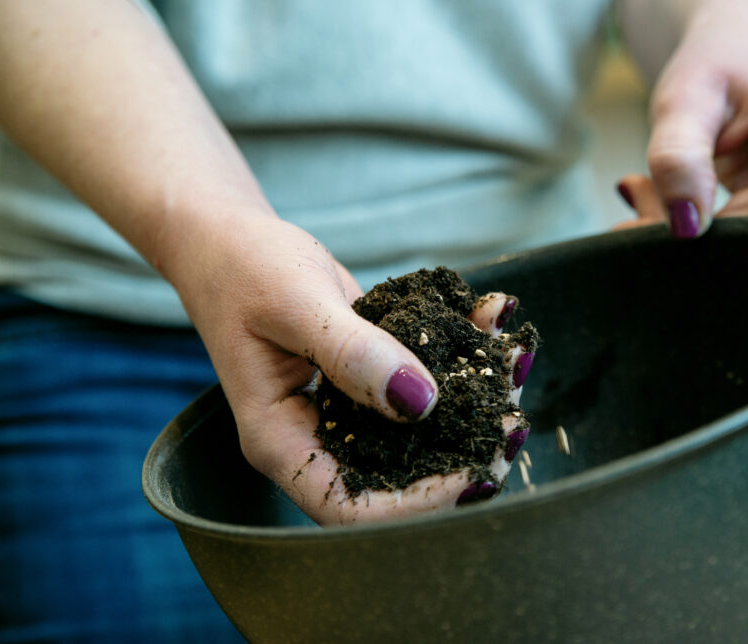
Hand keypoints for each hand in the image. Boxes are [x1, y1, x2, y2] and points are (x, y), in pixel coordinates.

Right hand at [173, 214, 531, 524]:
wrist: (232, 240)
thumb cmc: (244, 269)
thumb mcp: (294, 303)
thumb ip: (353, 353)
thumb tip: (421, 403)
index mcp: (283, 441)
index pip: (350, 507)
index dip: (417, 505)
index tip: (474, 474)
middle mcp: (321, 435)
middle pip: (397, 477)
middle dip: (461, 456)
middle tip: (514, 426)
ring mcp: (350, 407)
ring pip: (422, 428)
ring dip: (475, 400)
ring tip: (516, 361)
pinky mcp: (375, 374)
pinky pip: (425, 377)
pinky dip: (465, 350)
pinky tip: (495, 319)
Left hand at [615, 0, 747, 234]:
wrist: (733, 53)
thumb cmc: (714, 65)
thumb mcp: (684, 97)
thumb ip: (678, 155)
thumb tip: (687, 226)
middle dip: (698, 235)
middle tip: (638, 195)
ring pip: (746, 249)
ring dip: (685, 233)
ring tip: (645, 189)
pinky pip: (734, 246)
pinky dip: (687, 232)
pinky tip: (657, 203)